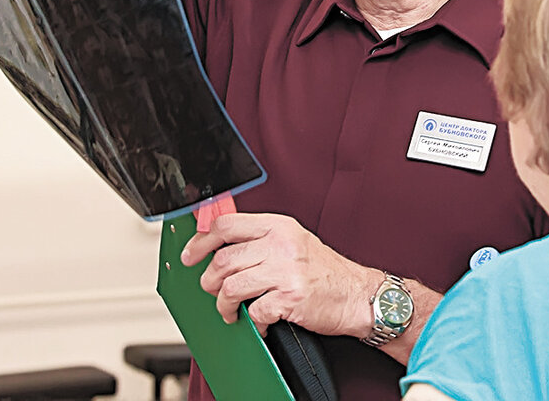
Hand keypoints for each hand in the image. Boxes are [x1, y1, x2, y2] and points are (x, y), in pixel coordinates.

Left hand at [180, 212, 375, 337]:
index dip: (201, 241)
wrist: (358, 294)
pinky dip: (252, 323)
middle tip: (214, 291)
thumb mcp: (293, 242)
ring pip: (231, 288)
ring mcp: (285, 271)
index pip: (226, 225)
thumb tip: (221, 246)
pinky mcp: (290, 298)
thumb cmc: (325, 271)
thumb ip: (261, 239)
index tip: (190, 255)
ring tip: (232, 311)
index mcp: (278, 226)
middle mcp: (280, 245)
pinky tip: (260, 323)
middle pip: (223, 260)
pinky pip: (254, 312)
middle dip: (210, 282)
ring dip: (225, 305)